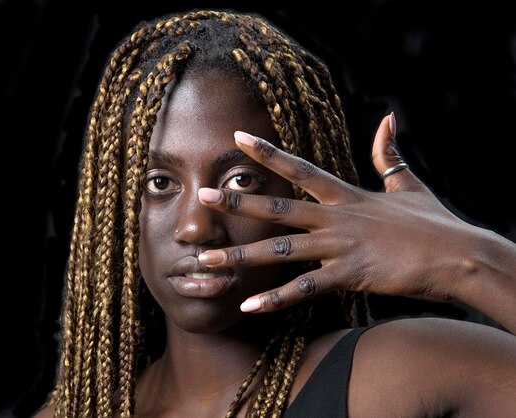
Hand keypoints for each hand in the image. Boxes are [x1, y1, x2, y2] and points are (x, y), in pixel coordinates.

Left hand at [196, 114, 491, 313]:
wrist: (459, 256)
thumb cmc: (434, 222)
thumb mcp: (407, 184)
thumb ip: (389, 153)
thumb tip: (388, 118)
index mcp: (346, 195)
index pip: (299, 168)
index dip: (267, 153)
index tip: (237, 139)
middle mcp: (336, 218)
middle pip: (279, 207)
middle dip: (240, 202)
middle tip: (205, 196)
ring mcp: (340, 247)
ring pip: (281, 250)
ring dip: (243, 254)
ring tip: (208, 258)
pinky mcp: (349, 275)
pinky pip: (304, 289)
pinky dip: (276, 299)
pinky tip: (249, 306)